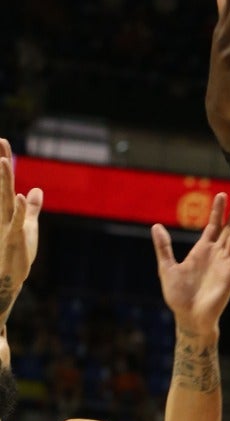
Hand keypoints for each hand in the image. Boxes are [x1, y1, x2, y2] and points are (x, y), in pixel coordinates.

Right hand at [0, 138, 42, 317]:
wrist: (10, 278)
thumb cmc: (18, 253)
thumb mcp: (29, 226)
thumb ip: (32, 209)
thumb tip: (36, 190)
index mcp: (6, 209)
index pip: (5, 182)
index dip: (4, 162)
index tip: (2, 141)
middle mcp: (3, 214)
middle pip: (3, 185)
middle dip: (2, 164)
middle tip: (1, 142)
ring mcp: (6, 225)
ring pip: (5, 200)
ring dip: (4, 181)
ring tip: (3, 161)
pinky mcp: (14, 239)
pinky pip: (16, 222)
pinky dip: (20, 210)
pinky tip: (21, 197)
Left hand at [151, 193, 229, 337]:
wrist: (188, 318)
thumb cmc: (178, 297)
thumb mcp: (166, 268)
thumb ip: (164, 247)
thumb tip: (156, 226)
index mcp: (202, 251)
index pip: (213, 226)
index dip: (217, 211)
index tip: (221, 194)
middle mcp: (216, 255)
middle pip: (229, 228)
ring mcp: (225, 263)